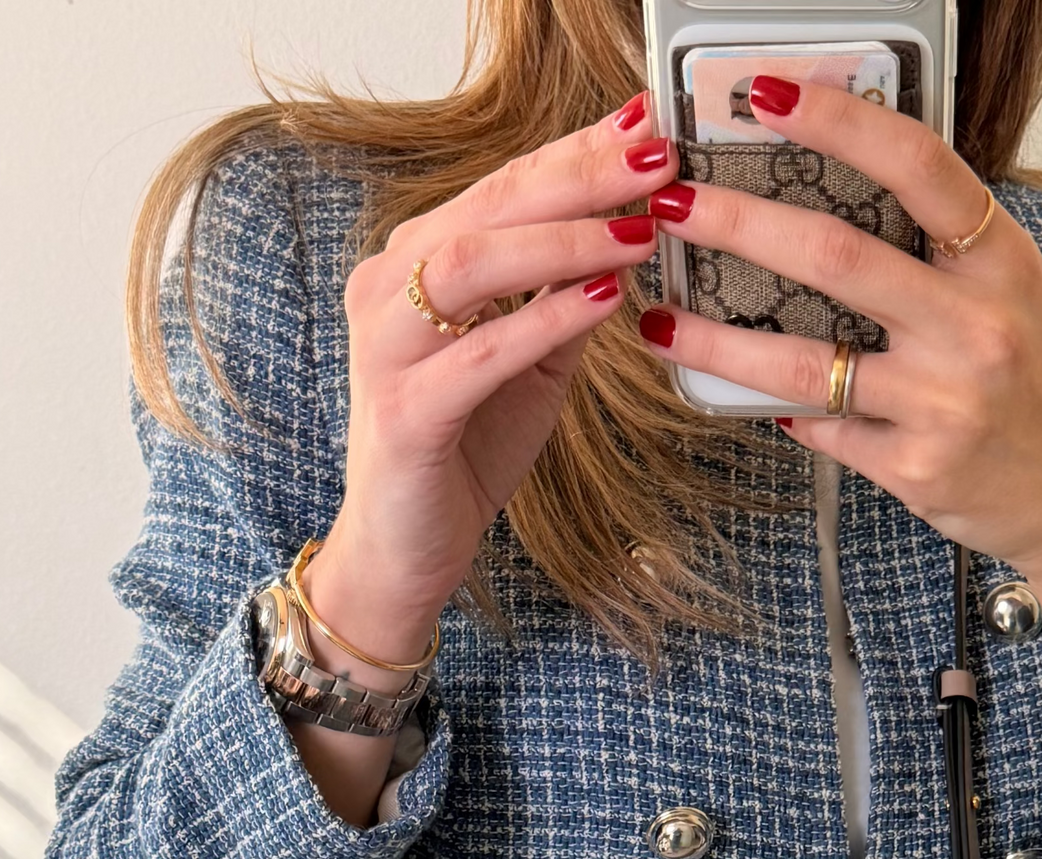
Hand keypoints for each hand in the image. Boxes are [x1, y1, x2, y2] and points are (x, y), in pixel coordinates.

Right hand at [302, 94, 679, 676]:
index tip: (645, 126)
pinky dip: (542, 322)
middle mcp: (387, 289)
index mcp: (417, 266)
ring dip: (562, 241)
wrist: (408, 549)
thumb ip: (565, 304)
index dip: (575, 152)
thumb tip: (629, 240)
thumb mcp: (532, 367)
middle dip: (578, 175)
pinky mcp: (405, 414)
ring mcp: (387, 349)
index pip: (503, 189)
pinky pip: (477, 354)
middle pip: (487, 208)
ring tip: (637, 228)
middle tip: (654, 155)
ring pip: (471, 264)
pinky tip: (602, 300)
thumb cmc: (464, 452)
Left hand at [633, 77, 1041, 826]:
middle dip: (736, 222)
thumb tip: (836, 198)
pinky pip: (820, 430)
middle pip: (834, 256)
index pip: (916, 167)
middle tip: (670, 199)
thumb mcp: (1019, 299)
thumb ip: (944, 253)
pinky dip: (775, 410)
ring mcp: (941, 406)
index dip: (836, 121)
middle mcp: (974, 329)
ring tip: (658, 315)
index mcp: (1003, 265)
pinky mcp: (913, 470)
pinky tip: (739, 391)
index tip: (764, 95)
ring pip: (799, 363)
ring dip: (714, 337)